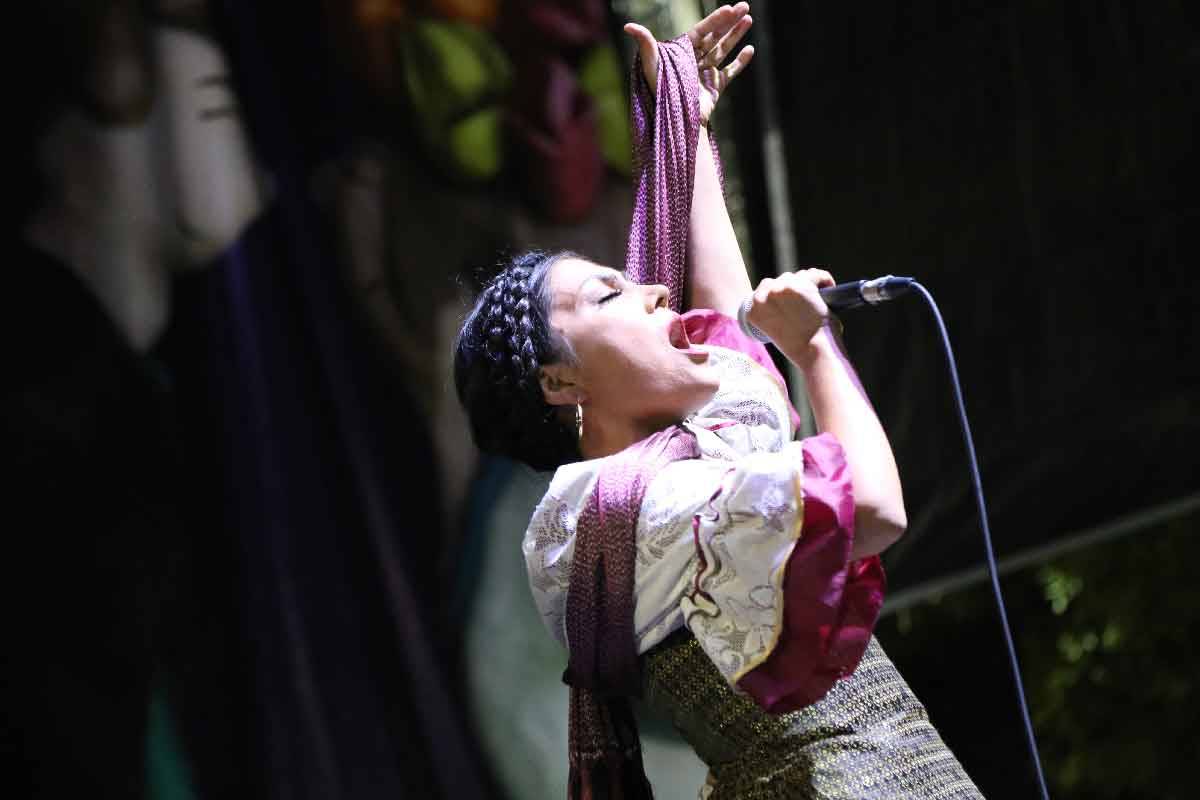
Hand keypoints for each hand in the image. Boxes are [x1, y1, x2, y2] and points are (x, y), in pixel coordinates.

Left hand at [623, 2, 754, 124]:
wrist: (676, 122)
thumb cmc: (660, 94)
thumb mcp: (652, 66)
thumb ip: (645, 44)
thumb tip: (628, 26)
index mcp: (681, 53)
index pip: (701, 31)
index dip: (716, 19)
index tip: (730, 8)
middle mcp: (694, 61)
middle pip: (715, 37)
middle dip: (730, 22)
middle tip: (745, 6)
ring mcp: (706, 74)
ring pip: (724, 50)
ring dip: (736, 35)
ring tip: (749, 19)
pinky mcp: (715, 88)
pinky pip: (730, 72)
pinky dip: (740, 62)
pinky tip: (750, 50)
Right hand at [744, 268, 834, 358]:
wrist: (813, 353)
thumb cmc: (798, 348)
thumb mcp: (775, 330)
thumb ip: (774, 312)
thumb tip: (788, 298)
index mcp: (752, 310)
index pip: (765, 290)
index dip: (779, 294)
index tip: (790, 301)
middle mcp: (763, 296)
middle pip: (781, 281)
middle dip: (794, 288)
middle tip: (806, 302)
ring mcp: (782, 289)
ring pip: (798, 276)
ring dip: (807, 283)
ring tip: (817, 297)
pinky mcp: (802, 286)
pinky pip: (815, 274)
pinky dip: (824, 279)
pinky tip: (829, 287)